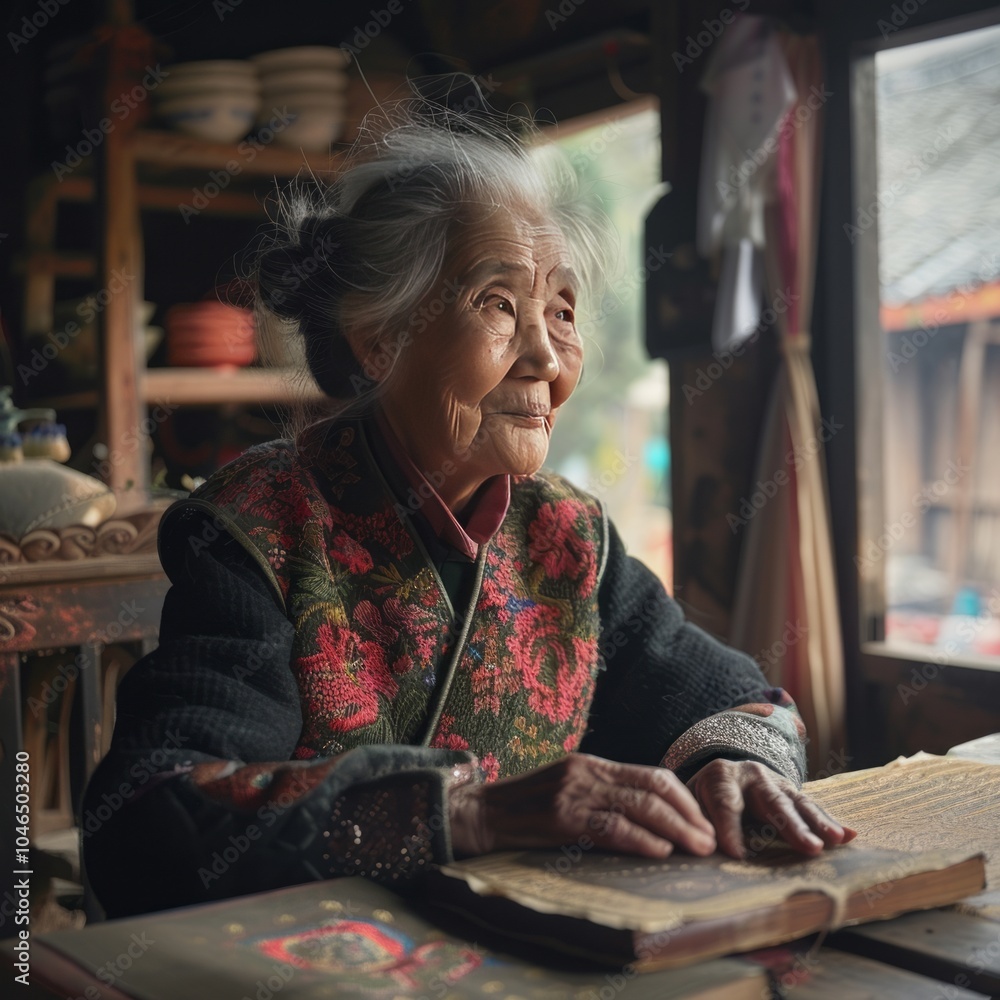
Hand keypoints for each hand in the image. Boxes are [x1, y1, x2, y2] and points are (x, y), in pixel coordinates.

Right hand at [448, 753, 717, 858]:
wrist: (478, 813)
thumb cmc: (523, 809)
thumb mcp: (566, 791)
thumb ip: (600, 796)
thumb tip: (646, 819)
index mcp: (591, 764)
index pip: (650, 773)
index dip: (683, 798)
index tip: (703, 822)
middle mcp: (587, 772)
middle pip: (653, 787)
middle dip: (689, 815)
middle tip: (711, 840)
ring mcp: (574, 792)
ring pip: (640, 806)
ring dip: (676, 829)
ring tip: (698, 849)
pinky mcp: (562, 817)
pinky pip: (612, 827)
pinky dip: (642, 839)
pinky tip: (661, 851)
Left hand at [686, 758, 856, 858]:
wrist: (715, 778)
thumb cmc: (698, 801)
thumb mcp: (688, 808)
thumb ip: (693, 825)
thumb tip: (697, 849)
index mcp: (719, 777)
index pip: (725, 804)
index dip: (730, 829)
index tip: (737, 856)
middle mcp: (749, 774)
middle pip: (771, 802)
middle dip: (790, 825)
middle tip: (809, 848)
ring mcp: (774, 781)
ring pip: (796, 803)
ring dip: (817, 823)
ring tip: (836, 841)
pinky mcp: (790, 792)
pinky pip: (811, 807)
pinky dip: (830, 821)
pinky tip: (850, 836)